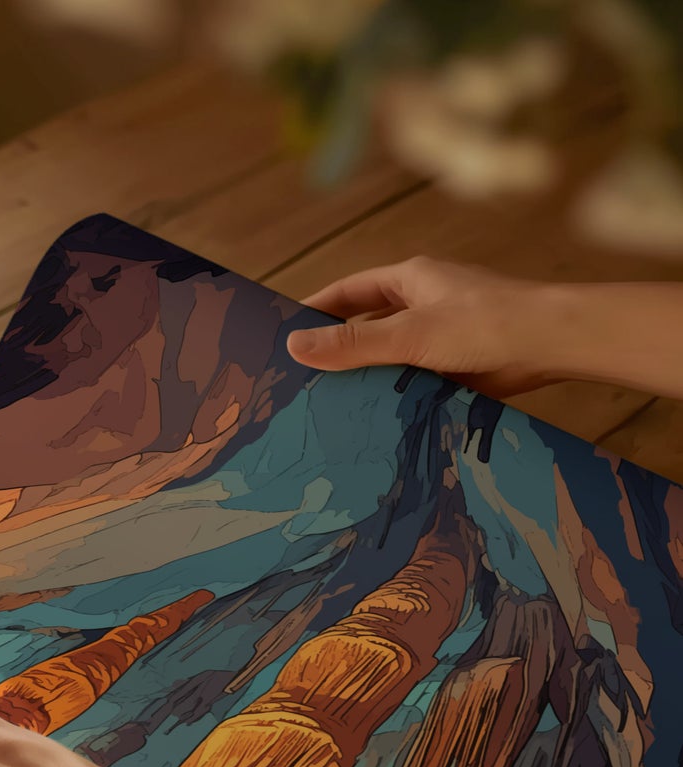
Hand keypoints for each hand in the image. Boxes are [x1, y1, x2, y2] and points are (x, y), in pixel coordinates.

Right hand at [287, 256, 560, 393]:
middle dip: (337, 348)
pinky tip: (372, 418)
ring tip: (328, 404)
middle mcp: (423, 303)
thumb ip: (353, 343)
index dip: (315, 310)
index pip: (348, 291)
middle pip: (366, 324)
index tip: (283, 332)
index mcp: (410, 279)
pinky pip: (412, 380)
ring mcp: (440, 335)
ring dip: (366, 376)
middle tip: (299, 377)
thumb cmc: (486, 323)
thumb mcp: (409, 333)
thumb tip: (294, 346)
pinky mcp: (455, 365)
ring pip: (389, 356)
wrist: (552, 345)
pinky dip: (393, 395)